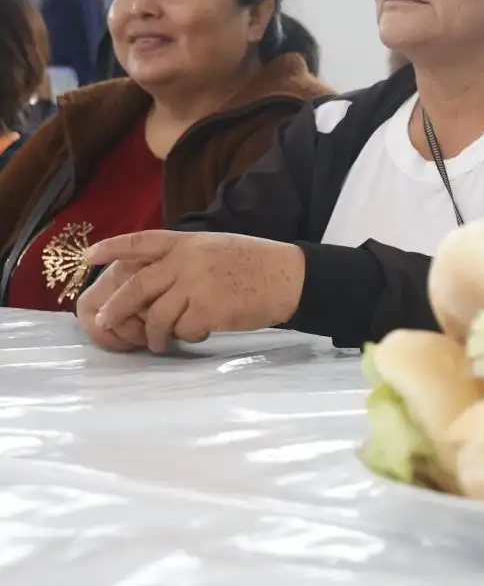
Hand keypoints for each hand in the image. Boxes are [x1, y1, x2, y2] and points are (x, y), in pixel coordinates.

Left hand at [79, 231, 305, 353]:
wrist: (291, 277)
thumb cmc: (257, 263)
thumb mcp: (216, 247)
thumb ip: (186, 258)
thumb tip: (155, 281)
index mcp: (188, 242)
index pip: (140, 241)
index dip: (112, 248)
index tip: (89, 256)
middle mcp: (186, 261)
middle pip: (137, 286)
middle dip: (118, 308)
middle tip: (106, 322)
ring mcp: (196, 285)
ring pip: (158, 315)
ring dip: (156, 334)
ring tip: (160, 344)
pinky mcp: (208, 310)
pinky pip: (185, 330)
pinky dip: (189, 336)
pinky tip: (204, 332)